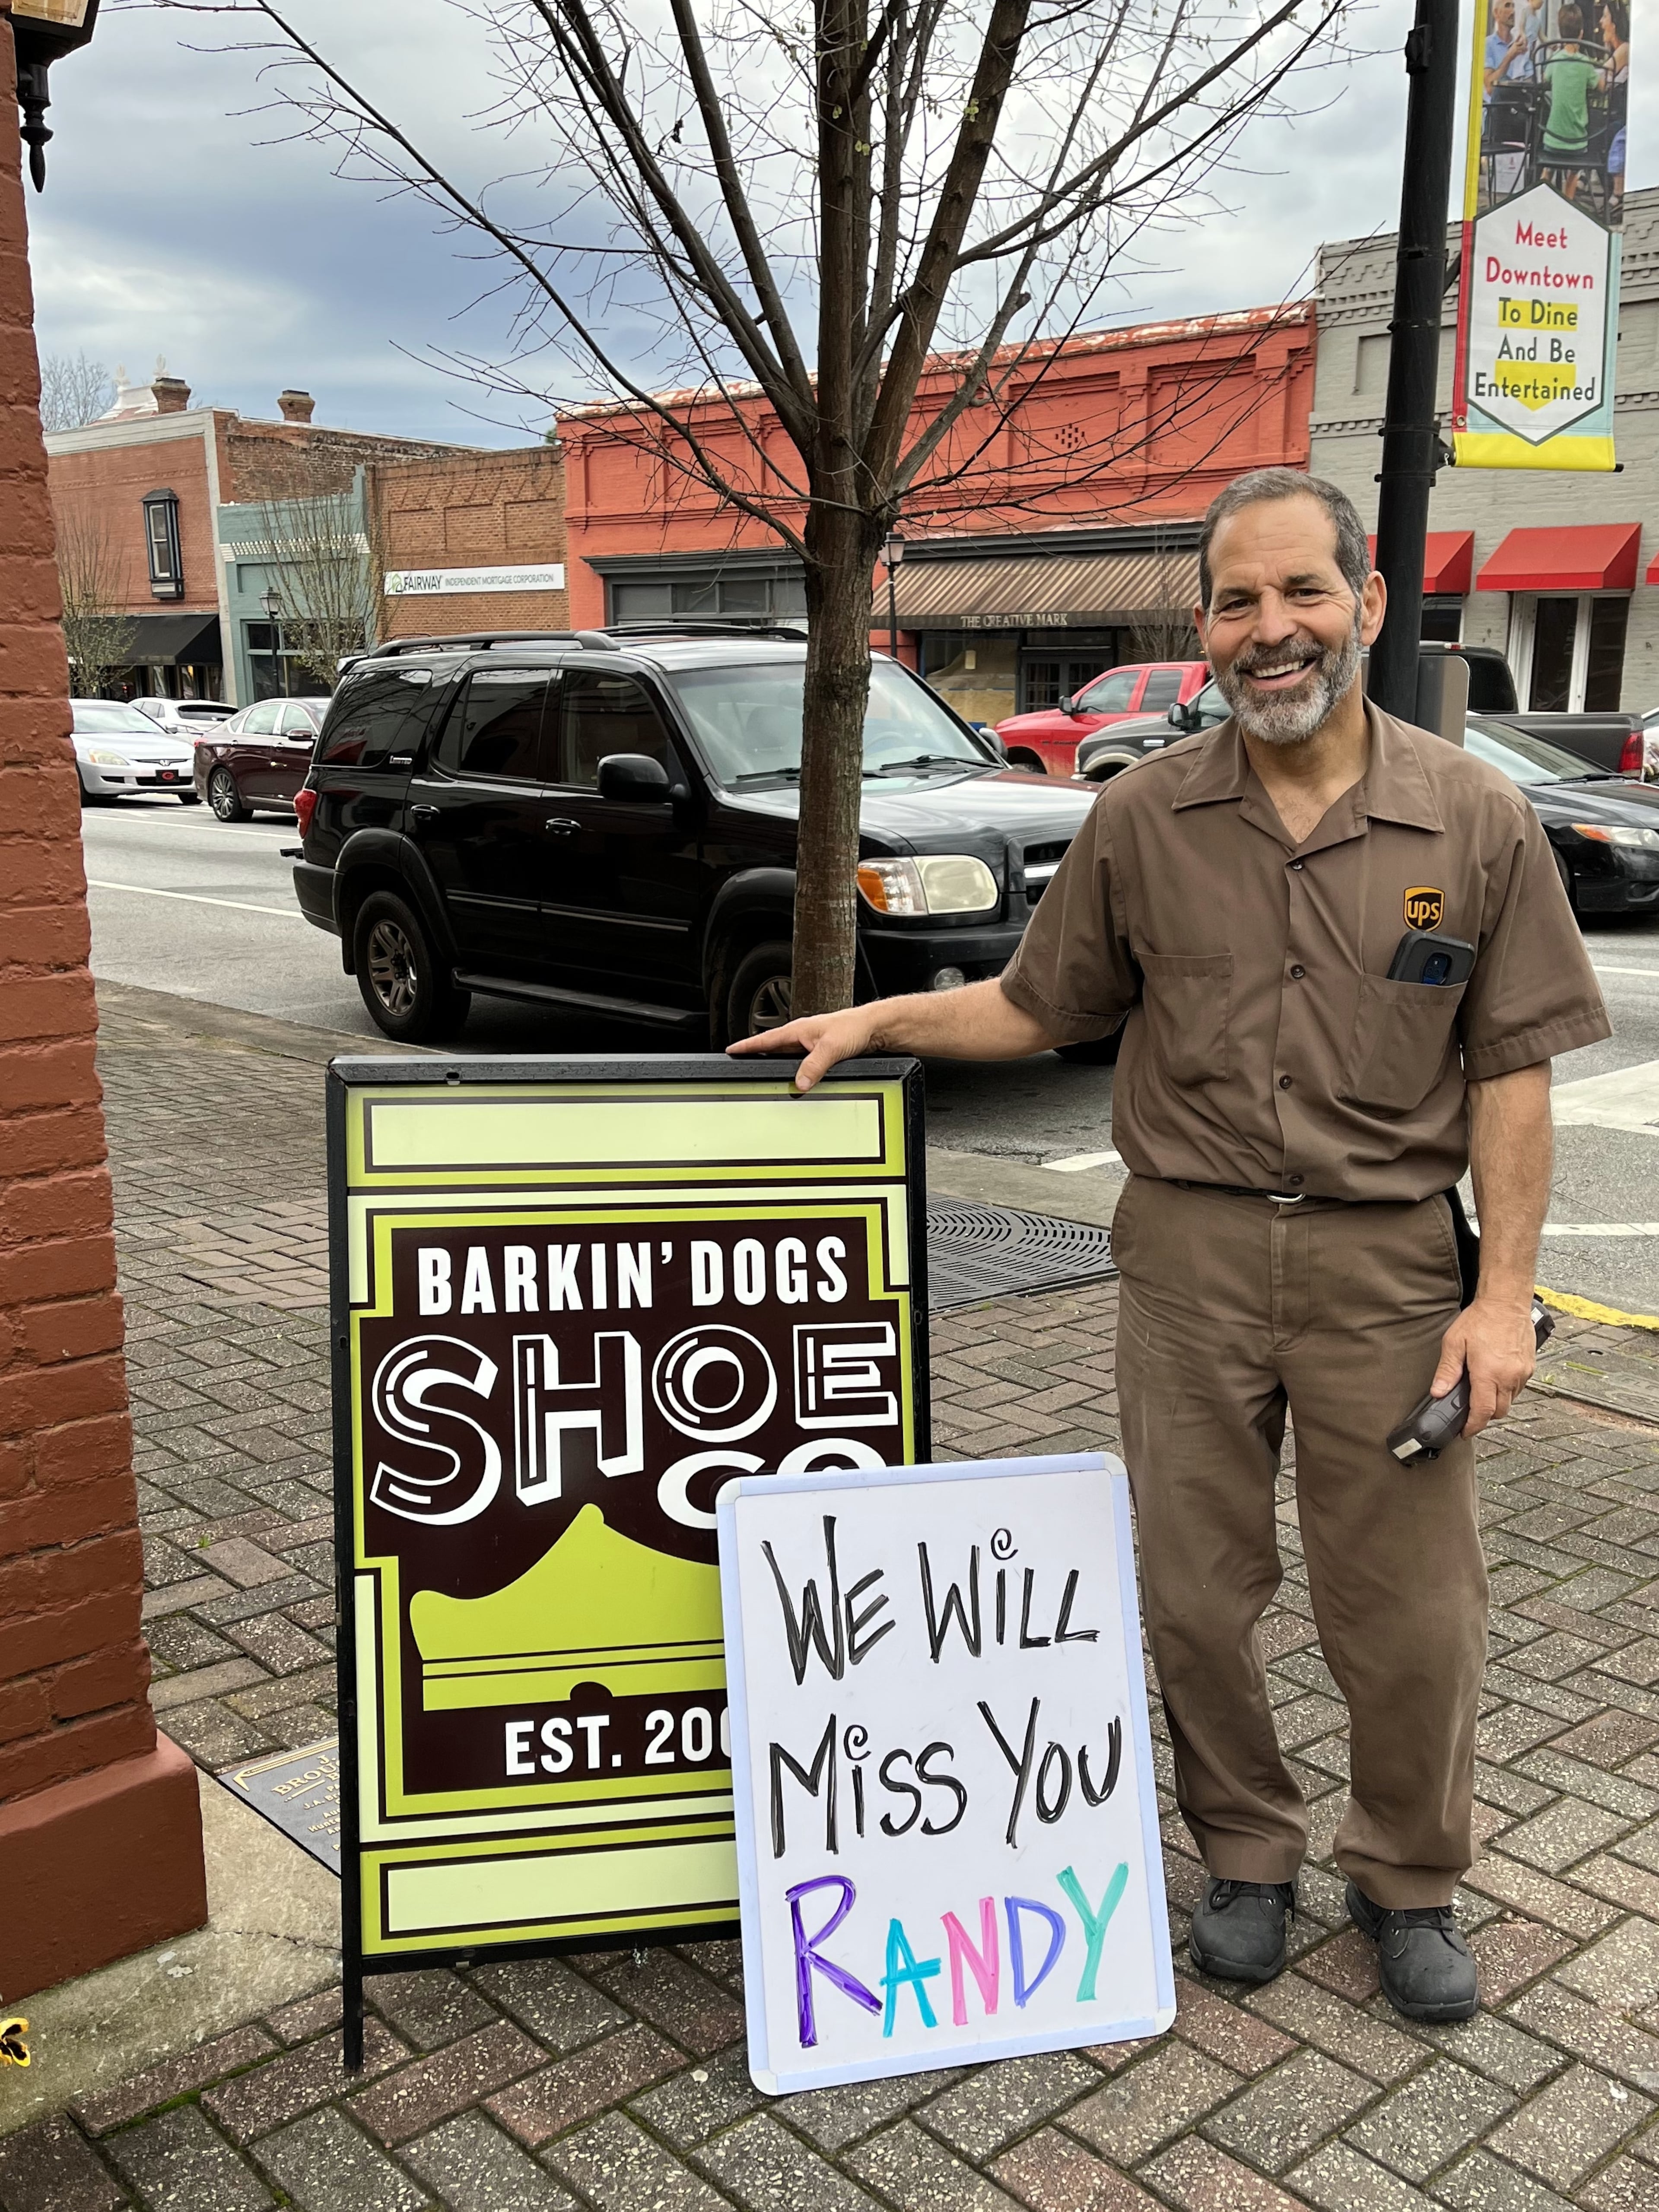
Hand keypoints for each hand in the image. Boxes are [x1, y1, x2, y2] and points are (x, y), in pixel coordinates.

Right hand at [726, 1005, 880, 1091]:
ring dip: (776, 1064)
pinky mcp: (821, 1052)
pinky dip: (794, 1070)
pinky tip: (795, 1078)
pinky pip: (800, 1063)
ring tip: (763, 1072)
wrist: (875, 1027)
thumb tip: (799, 1083)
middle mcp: (802, 1036)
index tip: (730, 1050)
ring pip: (786, 1056)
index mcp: (798, 1030)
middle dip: (756, 1055)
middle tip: (740, 1063)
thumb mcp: (831, 1048)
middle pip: (772, 1048)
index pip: (765, 1039)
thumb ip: (813, 1066)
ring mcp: (810, 1044)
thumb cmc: (854, 1027)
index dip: (746, 1045)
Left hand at [1430, 1297, 1536, 1435]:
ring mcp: (1522, 1373)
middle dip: (1484, 1416)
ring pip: (1510, 1401)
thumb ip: (1447, 1370)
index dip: (1473, 1426)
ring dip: (1496, 1402)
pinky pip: (1518, 1388)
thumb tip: (1438, 1392)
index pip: (1483, 1412)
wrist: (1506, 1301)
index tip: (1465, 1432)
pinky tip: (1495, 1378)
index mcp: (1489, 1374)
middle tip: (1470, 1412)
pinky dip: (1506, 1390)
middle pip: (1499, 1411)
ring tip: (1481, 1392)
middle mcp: (1509, 1377)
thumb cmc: (1480, 1319)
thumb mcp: (1454, 1343)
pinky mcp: (1529, 1367)